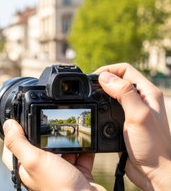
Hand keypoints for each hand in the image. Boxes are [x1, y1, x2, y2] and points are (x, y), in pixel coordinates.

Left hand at [2, 119, 105, 190]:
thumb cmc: (58, 188)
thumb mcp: (33, 160)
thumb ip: (18, 142)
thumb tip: (8, 124)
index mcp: (24, 169)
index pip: (13, 148)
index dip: (14, 134)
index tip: (19, 121)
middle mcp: (40, 171)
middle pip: (38, 147)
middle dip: (44, 134)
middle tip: (48, 121)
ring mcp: (59, 172)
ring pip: (60, 150)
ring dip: (66, 141)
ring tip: (68, 130)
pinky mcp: (76, 174)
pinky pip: (79, 157)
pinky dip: (83, 149)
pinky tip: (85, 141)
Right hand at [95, 63, 170, 189]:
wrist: (155, 172)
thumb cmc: (154, 146)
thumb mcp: (138, 115)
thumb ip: (123, 93)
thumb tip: (105, 77)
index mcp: (147, 93)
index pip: (125, 70)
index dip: (108, 70)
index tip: (93, 79)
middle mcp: (140, 100)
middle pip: (116, 81)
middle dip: (101, 83)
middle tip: (88, 91)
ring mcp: (132, 112)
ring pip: (110, 96)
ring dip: (99, 97)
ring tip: (90, 102)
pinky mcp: (123, 124)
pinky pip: (108, 111)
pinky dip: (99, 111)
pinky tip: (95, 117)